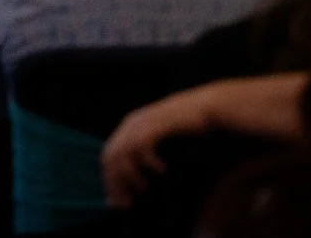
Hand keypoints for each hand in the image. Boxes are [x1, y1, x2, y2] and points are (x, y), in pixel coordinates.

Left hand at [102, 89, 211, 207]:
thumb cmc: (183, 130)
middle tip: (127, 203)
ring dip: (132, 176)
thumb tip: (135, 188)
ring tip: (145, 189)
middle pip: (112, 156)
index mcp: (127, 128)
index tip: (117, 202)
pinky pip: (144, 146)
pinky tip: (162, 171)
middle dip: (117, 182)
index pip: (107, 157)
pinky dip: (150, 162)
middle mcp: (131, 123)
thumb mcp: (161, 147)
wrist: (203, 107)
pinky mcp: (157, 123)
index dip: (110, 180)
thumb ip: (145, 164)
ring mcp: (143, 121)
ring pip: (124, 153)